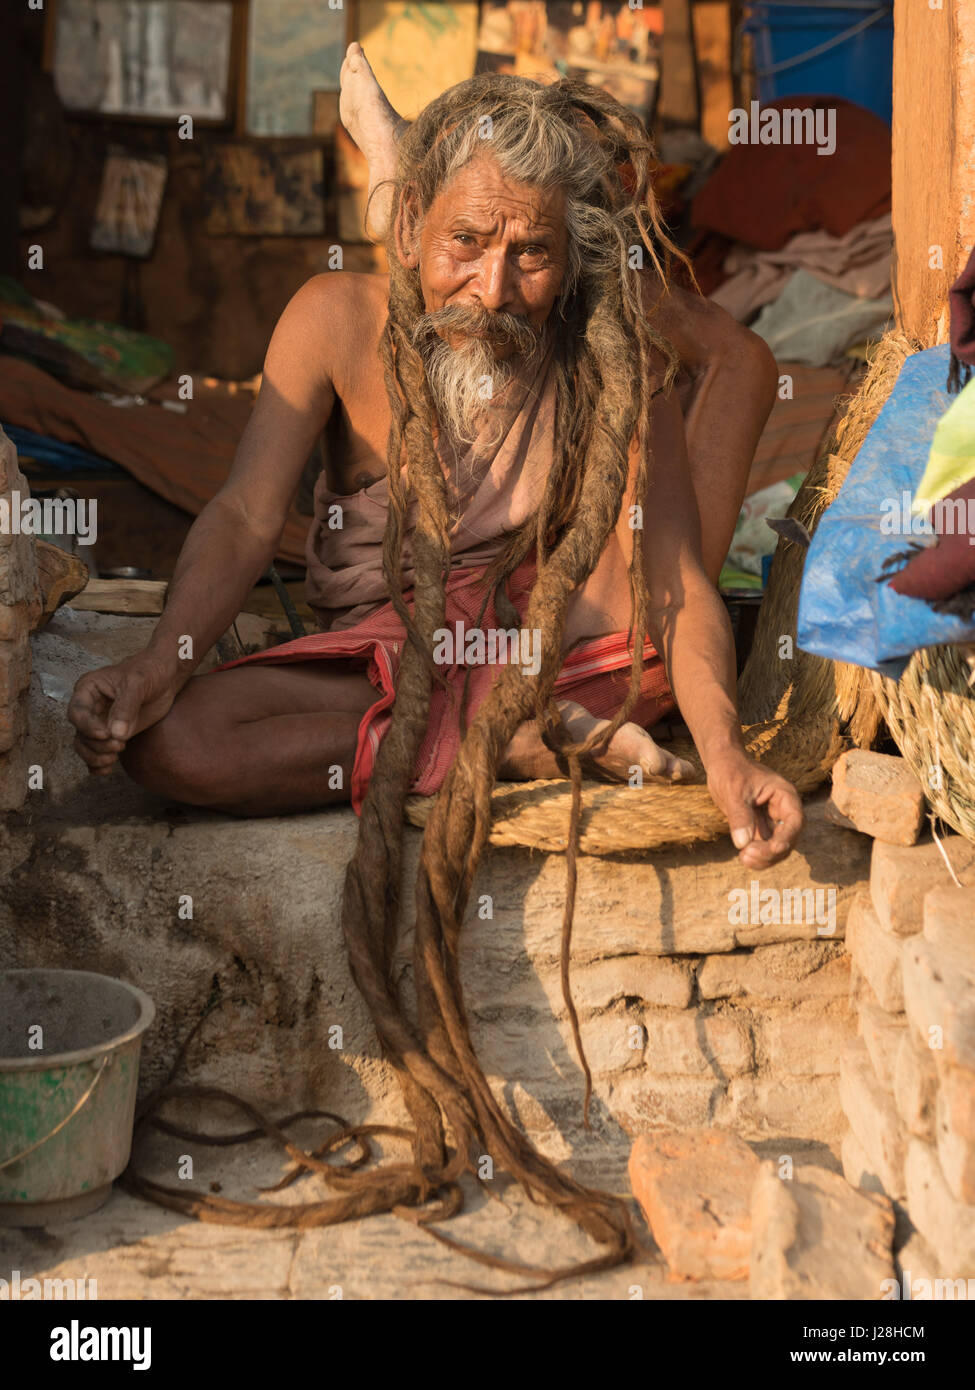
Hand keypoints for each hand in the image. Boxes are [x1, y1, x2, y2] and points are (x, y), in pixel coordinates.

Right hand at [67, 655, 179, 776]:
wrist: (164, 677)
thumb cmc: (148, 672)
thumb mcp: (137, 684)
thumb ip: (126, 708)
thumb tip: (116, 734)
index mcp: (88, 690)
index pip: (77, 713)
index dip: (87, 727)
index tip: (105, 734)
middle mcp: (89, 708)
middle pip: (80, 733)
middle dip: (96, 744)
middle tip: (119, 745)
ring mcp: (100, 722)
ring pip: (86, 746)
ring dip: (96, 756)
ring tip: (114, 758)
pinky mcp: (112, 734)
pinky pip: (97, 753)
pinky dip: (98, 765)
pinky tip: (107, 770)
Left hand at [706, 749, 803, 867]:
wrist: (722, 765)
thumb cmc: (730, 771)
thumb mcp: (733, 790)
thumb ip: (739, 816)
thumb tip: (743, 843)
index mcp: (785, 796)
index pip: (795, 820)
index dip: (788, 837)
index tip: (775, 848)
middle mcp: (783, 811)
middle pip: (788, 839)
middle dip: (771, 851)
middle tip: (747, 854)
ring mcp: (773, 822)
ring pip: (777, 848)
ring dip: (764, 858)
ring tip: (743, 858)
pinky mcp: (761, 829)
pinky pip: (764, 848)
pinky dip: (757, 856)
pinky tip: (743, 857)